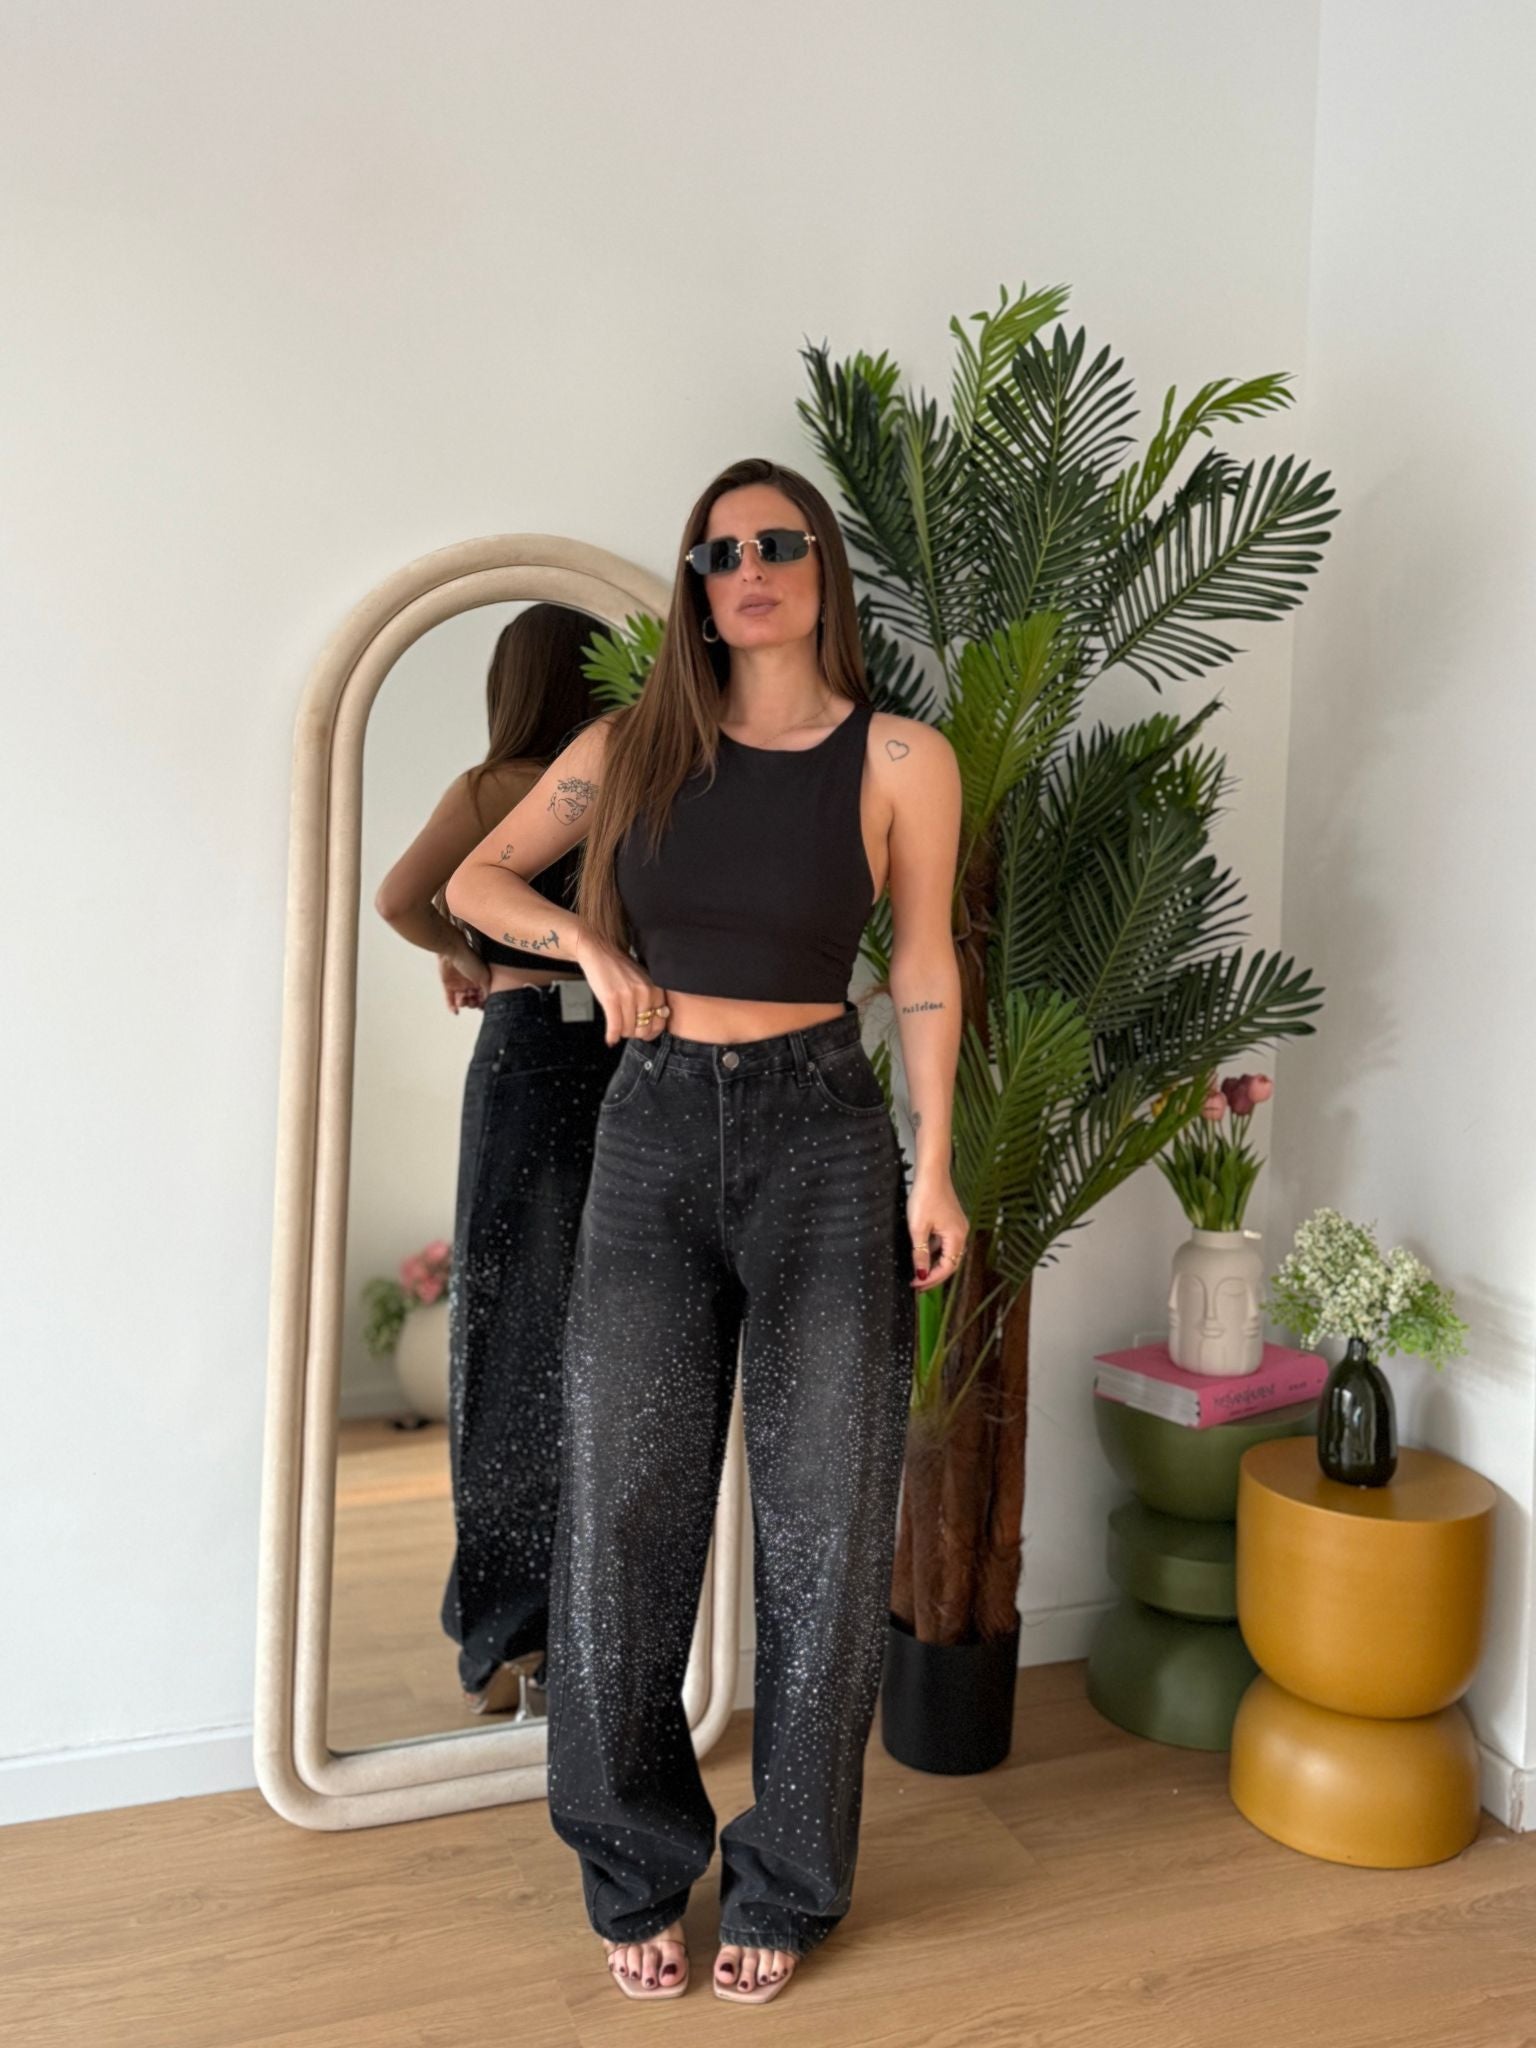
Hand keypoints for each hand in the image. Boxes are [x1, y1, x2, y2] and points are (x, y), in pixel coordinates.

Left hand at [439, 945, 490, 1012]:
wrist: (452, 951)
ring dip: (463, 1004)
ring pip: (462, 1001)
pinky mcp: (448, 986)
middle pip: (473, 1000)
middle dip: (472, 1003)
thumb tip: (486, 1001)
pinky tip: (455, 1012)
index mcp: (481, 981)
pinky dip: (452, 1007)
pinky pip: (450, 1000)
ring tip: (462, 1000)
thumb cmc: (470, 961)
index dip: (482, 1002)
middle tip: (470, 1000)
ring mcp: (459, 985)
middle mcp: (471, 984)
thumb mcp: (484, 976)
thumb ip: (487, 990)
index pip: (483, 996)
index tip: (481, 1005)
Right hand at [570, 935, 670, 1045]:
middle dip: (634, 1033)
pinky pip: (614, 1027)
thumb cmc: (620, 968)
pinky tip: (610, 1038)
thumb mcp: (644, 981)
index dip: (650, 1032)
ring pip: (628, 1030)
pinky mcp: (611, 1000)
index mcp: (655, 990)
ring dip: (621, 1033)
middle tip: (627, 1030)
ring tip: (617, 1028)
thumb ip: (652, 1000)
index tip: (642, 1033)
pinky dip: (611, 1036)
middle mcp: (645, 993)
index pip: (660, 1022)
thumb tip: (655, 1025)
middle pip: (643, 1030)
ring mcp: (628, 997)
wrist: (600, 952)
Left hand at [907, 1169, 967, 1290]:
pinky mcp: (952, 1220)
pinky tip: (924, 1252)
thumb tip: (920, 1274)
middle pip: (950, 1263)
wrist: (932, 1172)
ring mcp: (958, 1226)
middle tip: (918, 1284)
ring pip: (948, 1253)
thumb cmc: (925, 1196)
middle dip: (934, 1276)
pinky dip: (936, 1251)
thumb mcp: (918, 1228)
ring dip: (935, 1264)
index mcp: (956, 1237)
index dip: (931, 1279)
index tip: (916, 1285)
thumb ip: (920, 1253)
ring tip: (919, 1272)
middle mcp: (961, 1234)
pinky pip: (946, 1243)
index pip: (947, 1268)